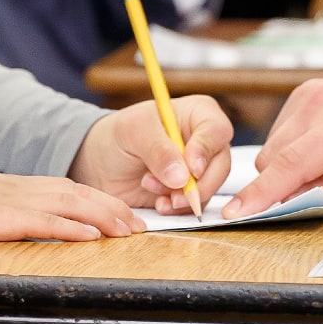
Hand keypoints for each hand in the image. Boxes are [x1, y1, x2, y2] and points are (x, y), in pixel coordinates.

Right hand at [0, 155, 137, 241]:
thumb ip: (15, 212)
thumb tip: (35, 226)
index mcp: (26, 187)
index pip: (75, 190)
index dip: (105, 201)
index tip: (128, 215)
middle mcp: (29, 190)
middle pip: (82, 195)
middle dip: (115, 209)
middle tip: (142, 225)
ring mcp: (19, 202)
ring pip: (72, 205)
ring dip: (104, 217)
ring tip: (128, 230)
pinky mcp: (6, 218)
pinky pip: (45, 222)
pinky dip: (72, 228)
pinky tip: (92, 236)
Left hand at [70, 96, 231, 213]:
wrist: (102, 162)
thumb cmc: (120, 134)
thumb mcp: (134, 132)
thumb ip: (158, 150)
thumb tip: (182, 177)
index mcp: (198, 114)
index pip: (217, 131)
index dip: (206, 152)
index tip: (191, 170)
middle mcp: (205, 142)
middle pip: (220, 166)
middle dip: (196, 184)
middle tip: (172, 194)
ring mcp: (201, 169)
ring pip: (210, 189)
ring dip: (182, 197)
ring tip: (149, 186)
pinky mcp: (190, 192)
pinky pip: (196, 206)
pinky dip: (177, 209)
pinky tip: (158, 203)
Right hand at [223, 69, 322, 218]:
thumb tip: (293, 203)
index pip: (290, 165)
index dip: (260, 195)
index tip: (233, 215)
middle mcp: (320, 100)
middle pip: (274, 158)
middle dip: (285, 187)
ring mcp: (310, 92)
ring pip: (274, 148)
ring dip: (291, 170)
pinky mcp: (306, 93)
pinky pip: (283, 134)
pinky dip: (296, 152)